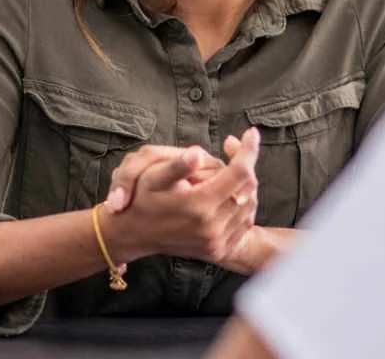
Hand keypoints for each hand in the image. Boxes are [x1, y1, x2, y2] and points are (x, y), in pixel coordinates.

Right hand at [104, 128, 260, 265]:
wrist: (133, 235)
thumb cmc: (141, 200)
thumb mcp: (151, 177)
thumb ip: (177, 166)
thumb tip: (198, 154)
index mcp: (198, 205)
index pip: (239, 173)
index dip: (248, 150)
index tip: (251, 133)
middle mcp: (211, 227)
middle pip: (248, 187)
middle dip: (246, 164)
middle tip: (234, 149)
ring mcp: (216, 242)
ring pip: (250, 204)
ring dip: (245, 184)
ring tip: (230, 170)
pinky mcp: (218, 250)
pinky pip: (244, 224)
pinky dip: (243, 205)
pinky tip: (229, 193)